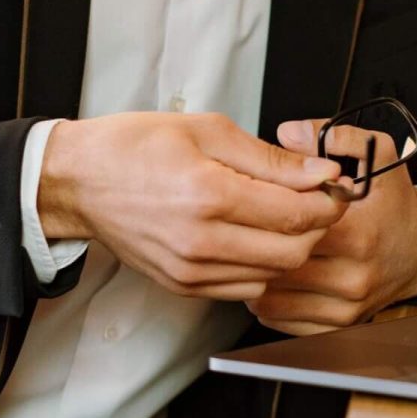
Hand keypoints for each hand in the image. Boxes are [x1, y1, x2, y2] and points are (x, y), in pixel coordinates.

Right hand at [39, 111, 344, 301]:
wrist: (80, 180)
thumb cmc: (136, 146)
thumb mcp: (207, 130)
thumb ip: (270, 158)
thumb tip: (321, 172)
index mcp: (209, 195)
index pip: (297, 214)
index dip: (329, 201)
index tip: (336, 186)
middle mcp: (200, 242)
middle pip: (293, 253)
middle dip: (316, 227)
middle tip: (314, 199)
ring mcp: (191, 271)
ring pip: (272, 276)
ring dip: (290, 249)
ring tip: (281, 215)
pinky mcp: (183, 287)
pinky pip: (243, 288)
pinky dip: (261, 266)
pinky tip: (253, 236)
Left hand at [245, 117, 416, 335]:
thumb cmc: (396, 206)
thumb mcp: (379, 155)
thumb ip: (336, 136)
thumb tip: (291, 133)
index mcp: (357, 232)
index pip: (291, 227)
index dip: (266, 212)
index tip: (255, 202)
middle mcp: (351, 275)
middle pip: (277, 264)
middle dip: (254, 244)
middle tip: (242, 227)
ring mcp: (345, 305)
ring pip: (273, 298)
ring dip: (255, 275)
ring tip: (251, 252)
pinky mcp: (339, 324)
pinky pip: (284, 321)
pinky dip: (268, 302)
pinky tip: (268, 277)